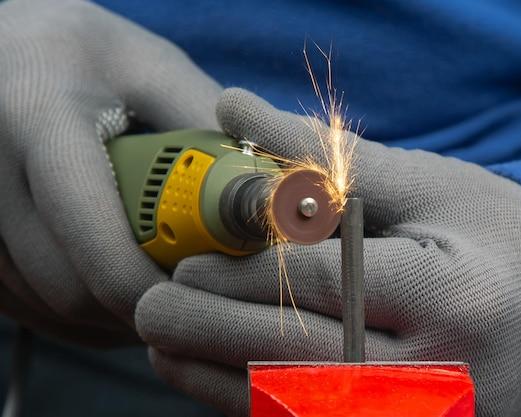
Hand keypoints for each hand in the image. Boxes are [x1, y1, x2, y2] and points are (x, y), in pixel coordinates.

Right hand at [0, 0, 221, 341]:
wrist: (6, 49)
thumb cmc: (86, 53)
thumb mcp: (151, 68)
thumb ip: (205, 122)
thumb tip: (265, 187)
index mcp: (37, 116)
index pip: (96, 237)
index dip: (155, 284)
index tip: (205, 286)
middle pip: (71, 289)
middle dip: (142, 306)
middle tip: (192, 294)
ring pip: (51, 307)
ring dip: (116, 315)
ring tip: (164, 285)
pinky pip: (31, 307)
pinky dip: (84, 315)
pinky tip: (121, 288)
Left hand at [136, 88, 520, 416]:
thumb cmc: (493, 237)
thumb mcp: (426, 184)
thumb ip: (324, 155)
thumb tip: (235, 109)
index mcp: (450, 295)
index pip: (327, 287)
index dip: (248, 276)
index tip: (189, 264)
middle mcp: (440, 374)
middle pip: (303, 359)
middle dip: (214, 334)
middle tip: (152, 308)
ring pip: (303, 408)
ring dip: (222, 381)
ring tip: (167, 349)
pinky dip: (261, 406)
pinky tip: (222, 378)